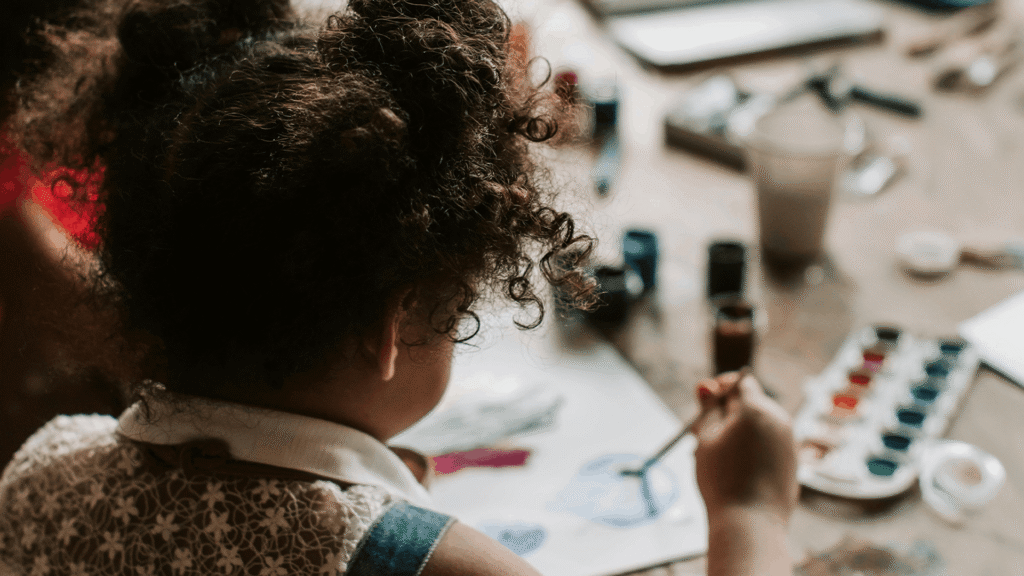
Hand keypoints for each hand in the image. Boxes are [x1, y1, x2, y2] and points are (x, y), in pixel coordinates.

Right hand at [692, 371, 797, 523]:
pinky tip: (738, 469)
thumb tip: (707, 385)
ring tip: (719, 455)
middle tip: (704, 433)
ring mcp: (789, 440)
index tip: (706, 400)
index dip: (721, 386)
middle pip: (752, 402)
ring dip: (740, 430)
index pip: (741, 380)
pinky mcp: (793, 460)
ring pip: (761, 423)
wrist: (751, 522)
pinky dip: (754, 446)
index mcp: (756, 409)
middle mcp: (779, 419)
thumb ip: (707, 408)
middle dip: (728, 411)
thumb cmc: (722, 480)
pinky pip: (770, 442)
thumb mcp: (705, 438)